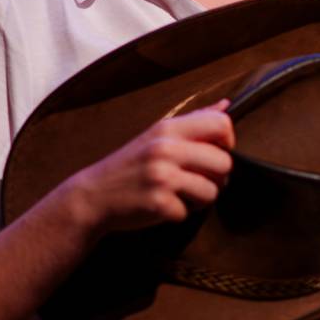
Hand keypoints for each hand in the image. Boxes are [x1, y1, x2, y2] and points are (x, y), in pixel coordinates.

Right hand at [61, 102, 234, 240]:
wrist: (94, 196)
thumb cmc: (130, 165)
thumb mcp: (157, 135)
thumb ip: (193, 121)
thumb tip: (225, 105)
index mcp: (168, 128)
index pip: (221, 124)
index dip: (226, 142)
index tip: (212, 153)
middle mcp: (166, 149)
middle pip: (224, 163)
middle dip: (216, 177)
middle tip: (194, 180)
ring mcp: (162, 177)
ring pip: (212, 191)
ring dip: (199, 199)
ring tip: (178, 193)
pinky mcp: (159, 204)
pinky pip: (190, 213)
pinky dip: (179, 214)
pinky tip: (163, 205)